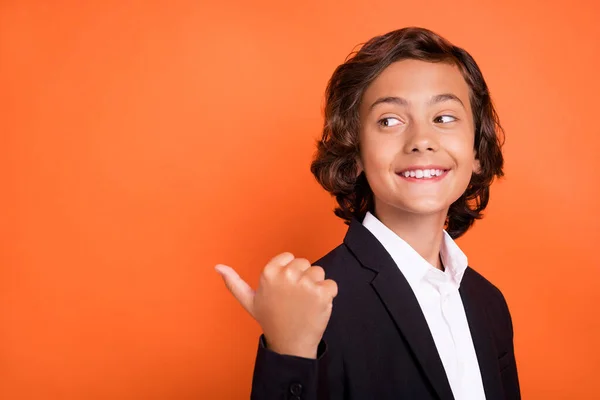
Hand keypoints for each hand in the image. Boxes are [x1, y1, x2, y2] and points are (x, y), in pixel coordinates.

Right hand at [215, 252, 337, 358]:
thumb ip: (234, 282)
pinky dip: (328, 296)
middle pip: (305, 264)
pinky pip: (332, 284)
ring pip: (319, 272)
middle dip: (303, 278)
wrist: (289, 344)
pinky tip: (316, 308)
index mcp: (269, 273)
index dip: (289, 273)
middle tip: (294, 299)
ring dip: (316, 287)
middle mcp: (286, 275)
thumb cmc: (270, 320)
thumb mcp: (249, 301)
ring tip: (304, 303)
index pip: (289, 257)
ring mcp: (305, 284)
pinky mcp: (322, 293)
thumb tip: (217, 266)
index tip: (284, 290)